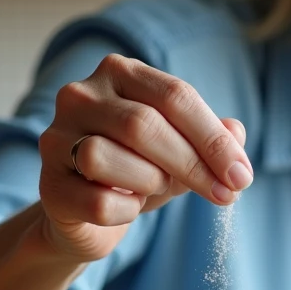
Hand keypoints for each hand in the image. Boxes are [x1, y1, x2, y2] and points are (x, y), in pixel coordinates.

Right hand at [37, 54, 252, 261]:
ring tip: (151, 188)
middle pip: (144, 124)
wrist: (87, 216)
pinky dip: (125, 211)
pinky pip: (98, 201)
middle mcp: (81, 95)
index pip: (175, 96)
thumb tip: (237, 132)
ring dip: (149, 182)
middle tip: (224, 195)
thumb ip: (210, 138)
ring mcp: (55, 137)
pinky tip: (126, 208)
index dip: (214, 139)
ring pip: (110, 157)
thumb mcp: (180, 151)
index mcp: (119, 72)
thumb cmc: (138, 172)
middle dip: (193, 165)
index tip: (241, 176)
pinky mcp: (49, 184)